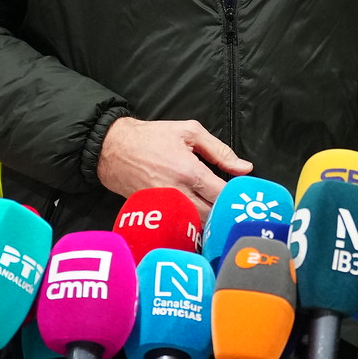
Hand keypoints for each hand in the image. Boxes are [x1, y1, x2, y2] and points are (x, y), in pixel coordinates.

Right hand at [97, 117, 251, 220]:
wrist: (112, 149)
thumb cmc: (151, 138)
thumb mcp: (189, 132)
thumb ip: (220, 151)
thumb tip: (245, 168)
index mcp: (189, 172)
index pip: (223, 195)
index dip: (237, 196)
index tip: (243, 194)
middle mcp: (178, 194)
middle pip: (212, 216)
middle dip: (224, 212)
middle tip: (232, 205)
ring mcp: (164, 208)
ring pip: (197, 226)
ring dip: (209, 221)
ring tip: (216, 211)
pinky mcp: (154, 215)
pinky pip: (180, 227)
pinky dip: (191, 225)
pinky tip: (197, 217)